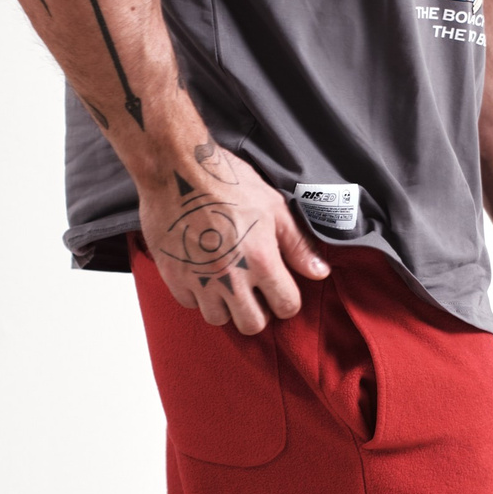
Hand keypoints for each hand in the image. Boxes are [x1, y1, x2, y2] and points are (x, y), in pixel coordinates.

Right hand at [139, 145, 328, 332]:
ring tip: (225, 282)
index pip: (286, 306)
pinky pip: (188, 303)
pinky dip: (196, 294)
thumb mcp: (272, 207)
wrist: (177, 168)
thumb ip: (297, 245)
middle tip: (253, 293)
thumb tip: (319, 272)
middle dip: (257, 312)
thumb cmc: (226, 181)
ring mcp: (199, 278)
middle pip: (252, 325)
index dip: (286, 301)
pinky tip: (201, 272)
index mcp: (261, 260)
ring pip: (218, 318)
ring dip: (225, 306)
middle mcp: (231, 276)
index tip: (279, 291)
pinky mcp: (173, 275)